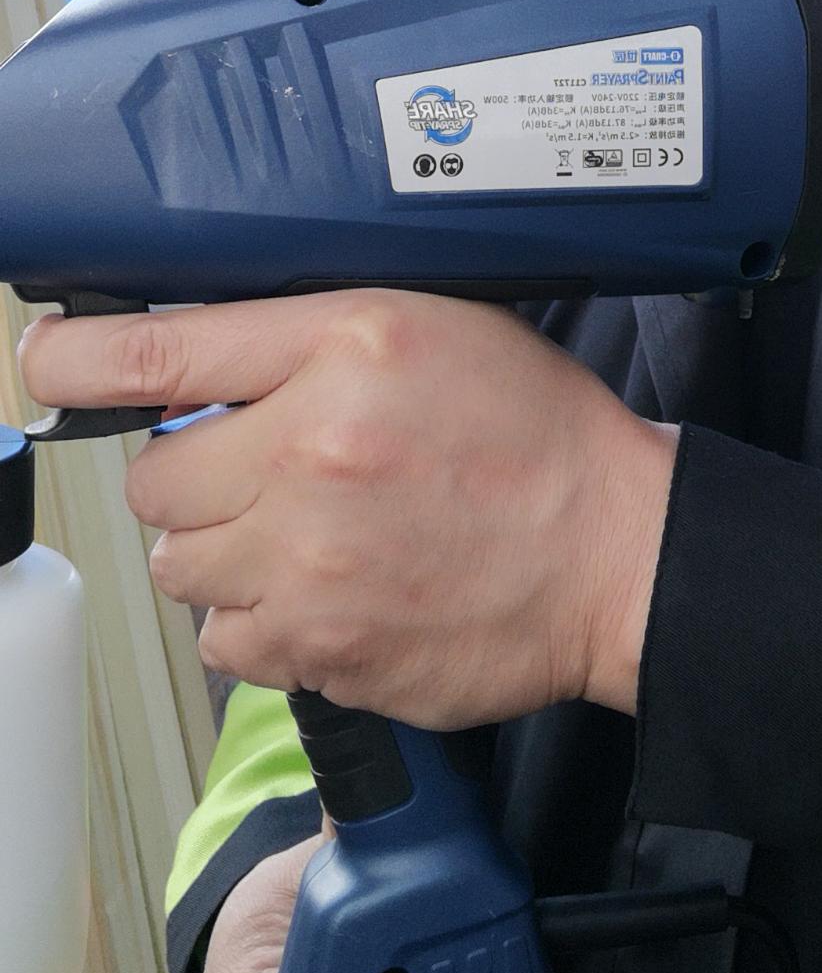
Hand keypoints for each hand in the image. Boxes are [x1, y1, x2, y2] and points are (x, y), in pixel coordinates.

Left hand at [19, 290, 676, 722]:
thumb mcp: (428, 322)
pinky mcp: (324, 651)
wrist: (613, 553)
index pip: (158, 350)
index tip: (45, 365)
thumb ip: (302, 337)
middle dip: (195, 475)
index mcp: (343, 348)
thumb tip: (188, 366)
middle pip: (155, 479)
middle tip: (265, 469)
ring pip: (178, 567)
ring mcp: (313, 563)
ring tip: (304, 532)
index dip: (73, 360)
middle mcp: (314, 452)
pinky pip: (226, 642)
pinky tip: (328, 590)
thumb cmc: (531, 432)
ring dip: (222, 551)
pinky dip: (260, 623)